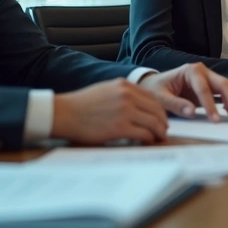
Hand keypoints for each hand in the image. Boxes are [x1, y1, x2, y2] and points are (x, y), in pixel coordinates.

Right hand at [51, 78, 167, 143]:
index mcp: (124, 85)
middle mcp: (127, 95)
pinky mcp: (120, 127)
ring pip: (154, 122)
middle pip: (157, 110)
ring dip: (158, 132)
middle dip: (162, 122)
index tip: (161, 119)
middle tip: (163, 131)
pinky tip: (147, 142)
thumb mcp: (106, 90)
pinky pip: (144, 134)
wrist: (65, 113)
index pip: (153, 97)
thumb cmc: (82, 105)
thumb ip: (123, 94)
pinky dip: (149, 139)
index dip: (160, 110)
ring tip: (158, 138)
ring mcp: (125, 111)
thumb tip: (139, 106)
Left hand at [140, 62, 227, 122]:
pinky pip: (226, 92)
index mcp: (191, 71)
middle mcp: (203, 72)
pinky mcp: (211, 87)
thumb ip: (174, 104)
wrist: (153, 84)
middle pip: (223, 84)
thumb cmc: (155, 89)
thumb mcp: (159, 97)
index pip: (204, 88)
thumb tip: (192, 112)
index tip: (215, 120)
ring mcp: (209, 78)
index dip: (210, 105)